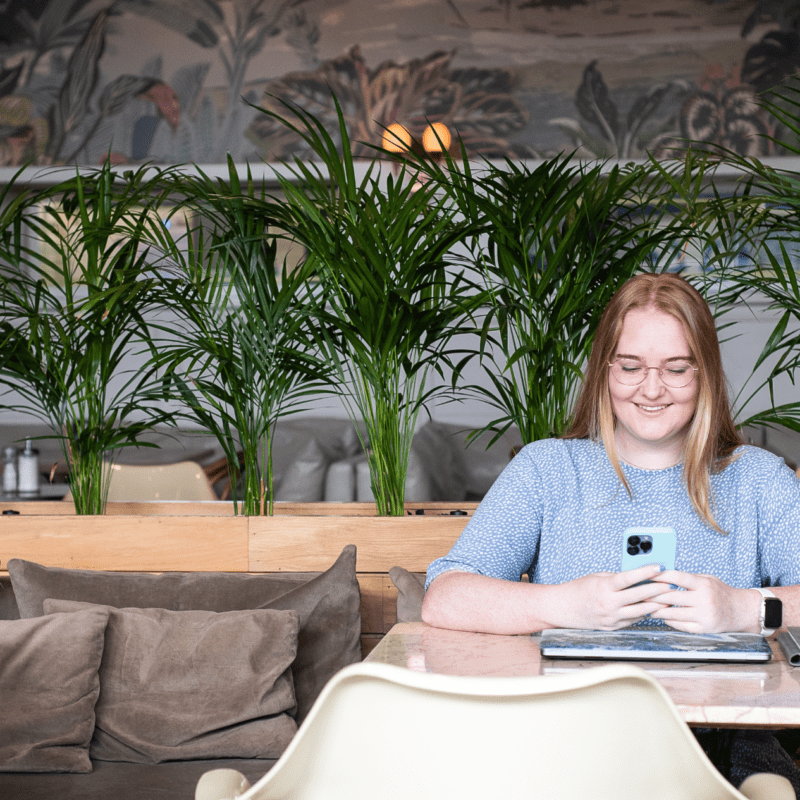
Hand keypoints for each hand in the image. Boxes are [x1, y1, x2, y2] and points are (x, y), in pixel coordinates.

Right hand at [549, 564, 671, 629]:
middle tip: (670, 583)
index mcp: (604, 587)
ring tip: (667, 598)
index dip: (645, 572)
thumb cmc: (578, 589)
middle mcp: (609, 604)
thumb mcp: (596, 577)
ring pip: (641, 611)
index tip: (659, 567)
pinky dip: (643, 613)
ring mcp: (611, 617)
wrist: (562, 609)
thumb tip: (637, 576)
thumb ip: (616, 578)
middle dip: (657, 589)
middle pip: (639, 596)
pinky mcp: (613, 627)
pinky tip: (651, 608)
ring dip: (656, 604)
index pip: (629, 578)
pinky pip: (633, 620)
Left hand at [647, 571, 760, 633]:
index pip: (676, 577)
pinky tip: (662, 617)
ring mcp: (704, 615)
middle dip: (652, 596)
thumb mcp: (706, 579)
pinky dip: (669, 621)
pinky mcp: (704, 628)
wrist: (741, 611)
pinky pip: (681, 625)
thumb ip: (687, 578)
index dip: (659, 576)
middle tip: (640, 594)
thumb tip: (662, 575)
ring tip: (646, 607)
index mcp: (702, 584)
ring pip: (673, 613)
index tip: (645, 575)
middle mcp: (704, 599)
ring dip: (657, 611)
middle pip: (671, 597)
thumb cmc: (721, 592)